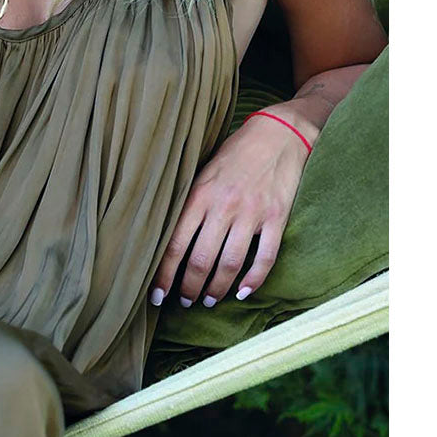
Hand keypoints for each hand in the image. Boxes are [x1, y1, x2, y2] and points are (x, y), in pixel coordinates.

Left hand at [147, 114, 313, 307]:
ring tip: (208, 300)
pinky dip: (253, 280)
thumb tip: (164, 239)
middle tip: (184, 302)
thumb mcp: (202, 173)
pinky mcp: (277, 217)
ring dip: (217, 289)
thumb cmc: (234, 155)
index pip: (174, 244)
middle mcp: (223, 206)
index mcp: (199, 195)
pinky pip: (265, 257)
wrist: (278, 133)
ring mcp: (251, 213)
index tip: (157, 296)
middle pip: (201, 260)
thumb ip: (189, 204)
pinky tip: (242, 292)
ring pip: (230, 264)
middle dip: (189, 288)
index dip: (164, 275)